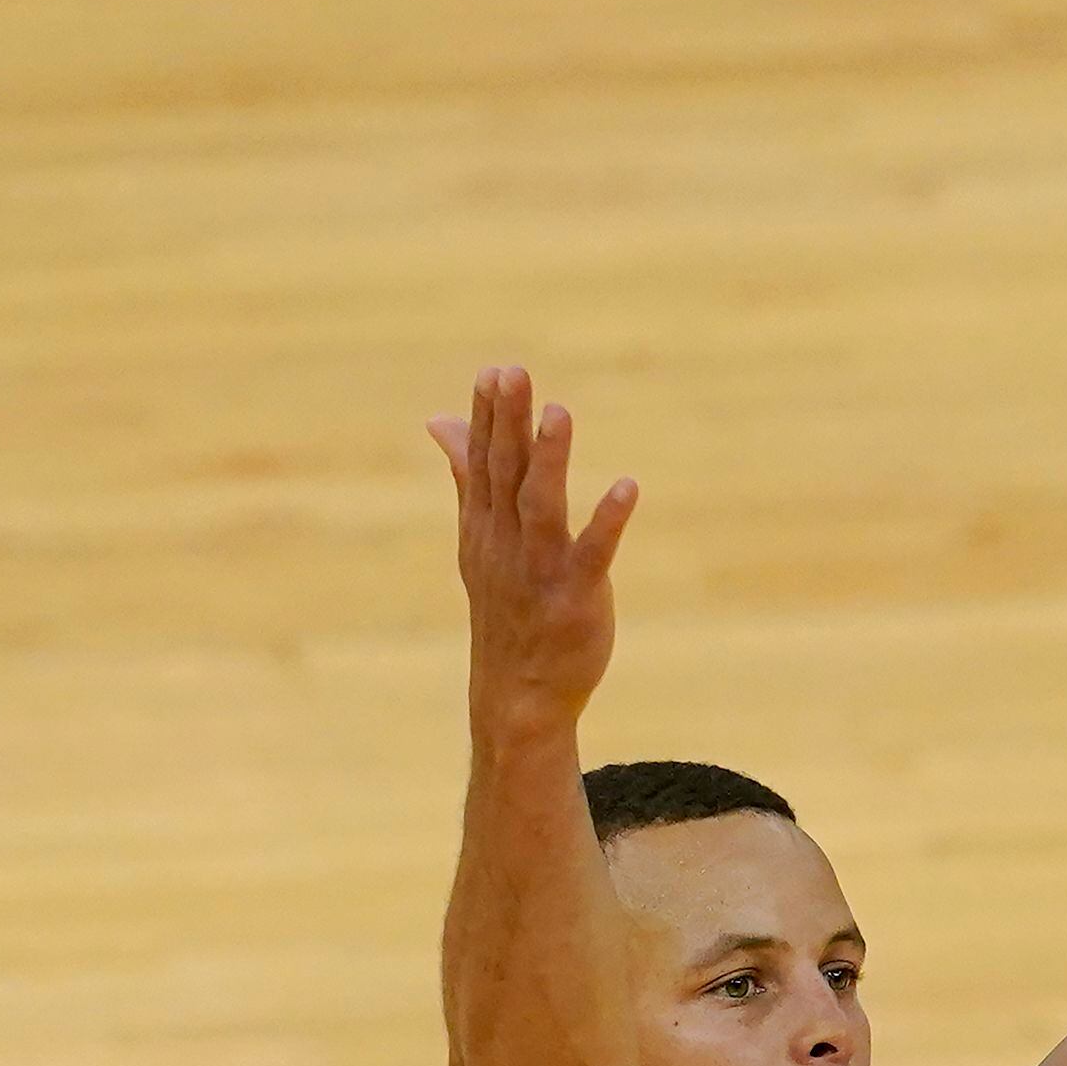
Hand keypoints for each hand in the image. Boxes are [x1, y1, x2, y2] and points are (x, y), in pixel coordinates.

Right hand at [427, 365, 638, 730]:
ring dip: (550, 460)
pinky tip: (627, 487)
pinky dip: (608, 521)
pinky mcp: (576, 598)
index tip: (494, 371)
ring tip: (560, 413)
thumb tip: (439, 418)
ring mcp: (539, 571)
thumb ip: (467, 474)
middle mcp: (506, 544)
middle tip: (514, 372)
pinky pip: (593, 555)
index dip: (489, 418)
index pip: (483, 463)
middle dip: (509, 423)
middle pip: (505, 475)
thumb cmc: (506, 607)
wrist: (519, 694)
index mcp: (485, 527)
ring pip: (541, 507)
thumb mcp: (479, 538)